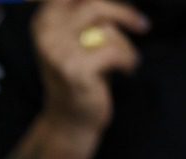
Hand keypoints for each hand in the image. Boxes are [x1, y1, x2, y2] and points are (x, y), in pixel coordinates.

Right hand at [33, 0, 148, 135]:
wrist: (69, 119)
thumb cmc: (79, 75)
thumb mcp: (78, 38)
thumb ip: (89, 14)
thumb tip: (119, 0)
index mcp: (43, 23)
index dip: (96, 1)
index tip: (116, 13)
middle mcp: (46, 36)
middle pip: (92, 5)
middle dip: (123, 14)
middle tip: (142, 25)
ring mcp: (59, 53)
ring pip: (107, 30)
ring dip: (124, 45)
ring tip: (124, 60)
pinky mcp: (76, 70)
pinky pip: (115, 52)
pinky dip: (128, 61)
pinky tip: (126, 70)